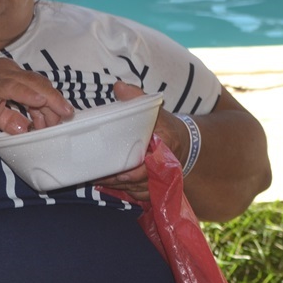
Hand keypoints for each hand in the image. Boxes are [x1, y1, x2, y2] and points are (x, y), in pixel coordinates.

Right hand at [0, 59, 72, 132]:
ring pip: (30, 84)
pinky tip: (39, 102)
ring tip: (59, 114)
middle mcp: (6, 71)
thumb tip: (27, 129)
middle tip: (64, 119)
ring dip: (47, 100)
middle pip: (39, 84)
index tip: (60, 118)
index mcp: (9, 75)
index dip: (51, 102)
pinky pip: (13, 87)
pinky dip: (28, 94)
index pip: (37, 86)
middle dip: (54, 102)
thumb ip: (12, 120)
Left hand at [90, 82, 189, 200]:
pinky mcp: (156, 186)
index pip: (150, 161)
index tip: (117, 171)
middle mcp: (166, 165)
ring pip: (139, 189)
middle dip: (119, 179)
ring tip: (97, 180)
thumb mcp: (155, 109)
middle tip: (97, 176)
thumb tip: (118, 87)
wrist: (185, 143)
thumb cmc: (165, 126)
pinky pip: (141, 195)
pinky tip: (109, 186)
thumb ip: (137, 98)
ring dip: (119, 187)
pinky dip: (126, 192)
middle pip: (141, 179)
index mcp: (166, 144)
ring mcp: (162, 178)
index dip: (133, 170)